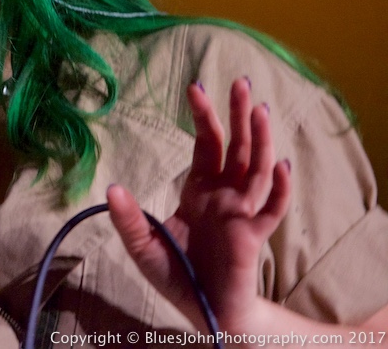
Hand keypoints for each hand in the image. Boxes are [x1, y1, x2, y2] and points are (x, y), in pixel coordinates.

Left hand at [107, 78, 291, 330]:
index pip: (207, 145)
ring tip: (260, 110)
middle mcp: (224, 195)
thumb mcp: (142, 245)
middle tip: (242, 82)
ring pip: (256, 169)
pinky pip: (270, 209)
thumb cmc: (177, 274)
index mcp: (199, 190)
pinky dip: (278, 188)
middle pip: (237, 147)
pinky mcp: (253, 235)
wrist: (204, 310)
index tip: (197, 87)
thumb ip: (128, 219)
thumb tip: (112, 188)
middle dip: (239, 115)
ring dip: (261, 140)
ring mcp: (241, 212)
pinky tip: (281, 165)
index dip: (204, 117)